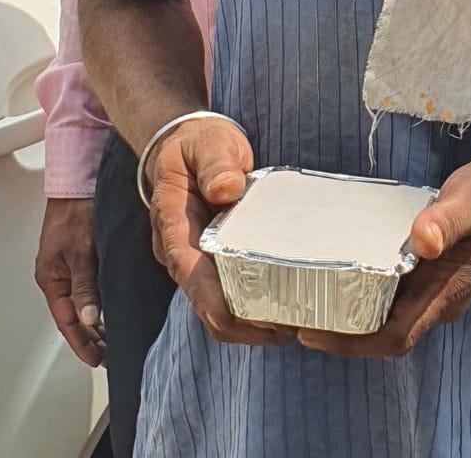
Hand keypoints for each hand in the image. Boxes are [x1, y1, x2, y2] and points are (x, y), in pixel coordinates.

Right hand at [35, 198, 105, 367]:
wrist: (78, 182)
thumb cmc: (76, 210)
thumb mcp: (81, 250)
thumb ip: (85, 285)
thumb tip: (89, 318)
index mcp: (52, 279)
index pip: (66, 321)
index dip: (81, 343)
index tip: (96, 359)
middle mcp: (58, 276)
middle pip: (73, 316)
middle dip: (90, 337)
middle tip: (109, 354)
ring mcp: (69, 267)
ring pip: (82, 304)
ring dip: (95, 322)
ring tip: (113, 338)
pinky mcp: (81, 257)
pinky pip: (88, 289)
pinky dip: (98, 303)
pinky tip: (112, 308)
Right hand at [147, 115, 294, 346]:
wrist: (187, 144)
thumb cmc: (197, 144)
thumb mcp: (207, 143)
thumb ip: (215, 163)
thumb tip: (225, 189)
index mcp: (173, 230)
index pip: (194, 283)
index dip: (224, 310)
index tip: (262, 322)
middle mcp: (182, 254)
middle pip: (209, 308)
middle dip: (246, 326)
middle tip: (293, 328)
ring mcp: (198, 260)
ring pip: (221, 307)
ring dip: (253, 321)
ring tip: (297, 323)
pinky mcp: (215, 258)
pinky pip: (231, 292)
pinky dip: (255, 304)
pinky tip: (289, 303)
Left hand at [297, 157, 470, 357]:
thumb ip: (450, 218)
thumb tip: (423, 240)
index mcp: (447, 292)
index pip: (395, 335)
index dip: (352, 342)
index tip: (310, 332)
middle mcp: (436, 300)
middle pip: (380, 333)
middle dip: (336, 334)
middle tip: (287, 315)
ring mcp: (431, 290)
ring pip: (381, 316)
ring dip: (343, 316)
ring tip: (297, 298)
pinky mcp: (425, 274)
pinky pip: (386, 295)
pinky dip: (357, 292)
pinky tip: (331, 273)